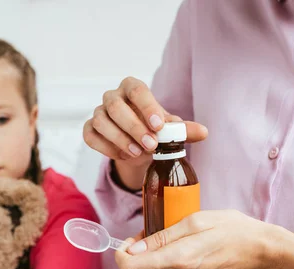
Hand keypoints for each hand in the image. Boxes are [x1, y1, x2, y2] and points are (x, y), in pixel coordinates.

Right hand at [83, 76, 207, 189]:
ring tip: (137, 153)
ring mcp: (98, 112)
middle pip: (115, 106)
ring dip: (119, 139)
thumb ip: (183, 129)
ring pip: (101, 122)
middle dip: (133, 127)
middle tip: (151, 145)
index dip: (146, 106)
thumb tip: (203, 132)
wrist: (137, 145)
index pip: (136, 89)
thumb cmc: (153, 130)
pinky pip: (90, 136)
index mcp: (132, 88)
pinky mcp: (90, 129)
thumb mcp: (169, 129)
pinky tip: (122, 155)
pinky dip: (105, 148)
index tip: (159, 126)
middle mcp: (112, 97)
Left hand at [116, 210, 293, 268]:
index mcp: (179, 260)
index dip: (122, 254)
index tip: (130, 241)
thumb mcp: (195, 221)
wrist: (262, 253)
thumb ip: (161, 236)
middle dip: (138, 255)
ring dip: (152, 263)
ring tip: (171, 244)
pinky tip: (183, 256)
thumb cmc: (232, 230)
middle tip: (153, 236)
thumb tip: (133, 248)